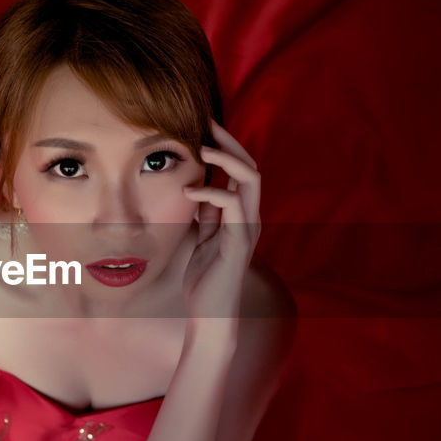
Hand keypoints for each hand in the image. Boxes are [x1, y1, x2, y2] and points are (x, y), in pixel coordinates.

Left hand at [182, 121, 261, 322]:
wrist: (210, 318)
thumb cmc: (205, 281)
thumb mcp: (201, 240)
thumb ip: (205, 216)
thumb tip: (196, 189)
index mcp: (241, 216)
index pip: (241, 170)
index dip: (226, 146)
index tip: (202, 126)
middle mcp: (249, 218)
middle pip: (251, 166)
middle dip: (229, 142)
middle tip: (205, 122)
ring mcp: (247, 230)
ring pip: (250, 180)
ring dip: (228, 159)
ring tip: (202, 148)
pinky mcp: (238, 244)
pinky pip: (232, 207)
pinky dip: (212, 193)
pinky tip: (189, 192)